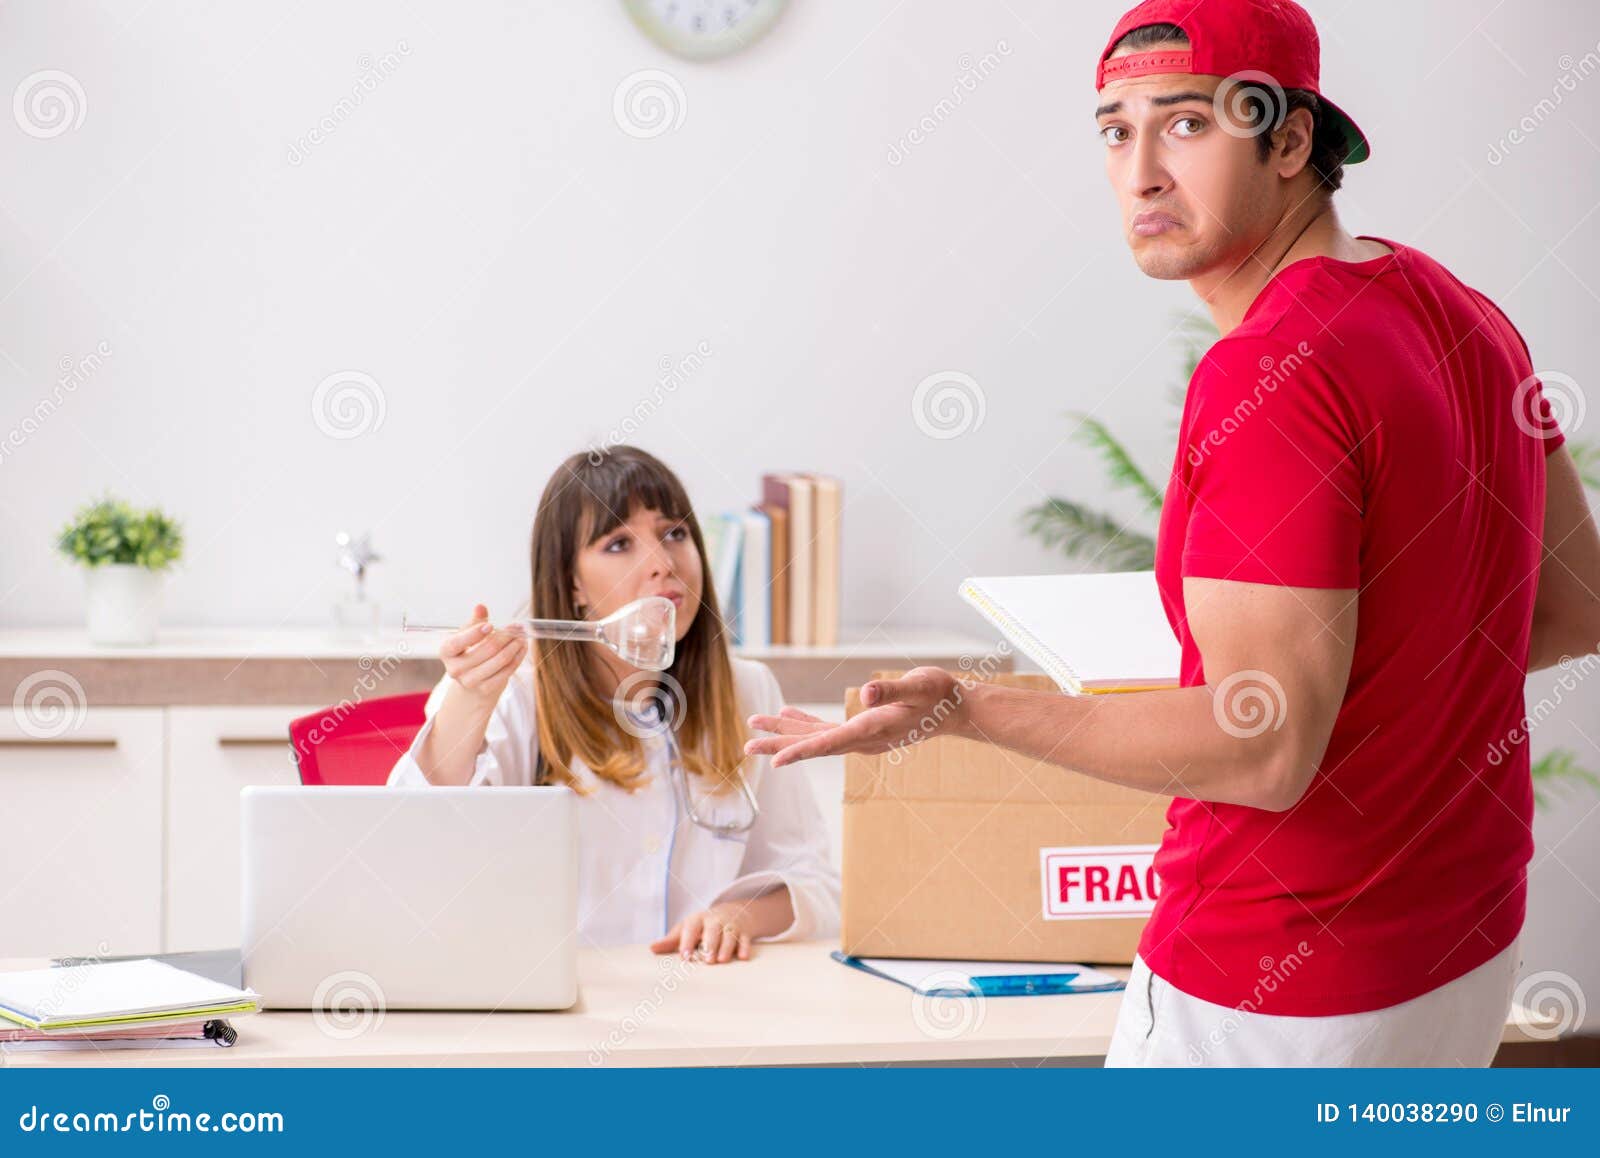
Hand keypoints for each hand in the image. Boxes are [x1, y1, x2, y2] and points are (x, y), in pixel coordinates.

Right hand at [439, 603, 527, 704]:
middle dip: (506, 635)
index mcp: (447, 652)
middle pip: (487, 649)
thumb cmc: (469, 652)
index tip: (491, 625)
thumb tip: (480, 607)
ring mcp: (470, 681)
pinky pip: (507, 671)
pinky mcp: (486, 689)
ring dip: (515, 646)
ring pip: (500, 660)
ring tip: (522, 637)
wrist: (472, 682)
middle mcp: (455, 669)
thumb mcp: (468, 635)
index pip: (457, 642)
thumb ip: (475, 621)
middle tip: (518, 627)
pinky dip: (517, 657)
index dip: (475, 633)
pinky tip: (522, 648)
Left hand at [650, 904, 752, 963]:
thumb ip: (671, 941)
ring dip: (726, 947)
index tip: (684, 957)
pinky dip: (745, 947)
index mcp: (697, 920)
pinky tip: (743, 957)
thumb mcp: (687, 929)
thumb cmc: (703, 926)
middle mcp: (714, 921)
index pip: (691, 928)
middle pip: (712, 930)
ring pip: (729, 934)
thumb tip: (652, 949)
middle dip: (710, 944)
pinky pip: (745, 939)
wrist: (733, 912)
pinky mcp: (744, 932)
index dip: (687, 942)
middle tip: (706, 960)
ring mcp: (730, 925)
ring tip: (722, 960)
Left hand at [744, 666, 971, 766]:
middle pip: (815, 745)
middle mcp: (863, 740)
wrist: (955, 709)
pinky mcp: (864, 730)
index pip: (831, 743)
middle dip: (780, 745)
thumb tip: (865, 692)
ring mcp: (862, 738)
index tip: (774, 761)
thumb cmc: (939, 694)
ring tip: (755, 726)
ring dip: (786, 733)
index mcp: (873, 731)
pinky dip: (807, 723)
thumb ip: (893, 691)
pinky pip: (828, 730)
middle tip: (746, 747)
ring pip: (817, 738)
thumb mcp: (919, 686)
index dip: (801, 751)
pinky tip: (788, 713)